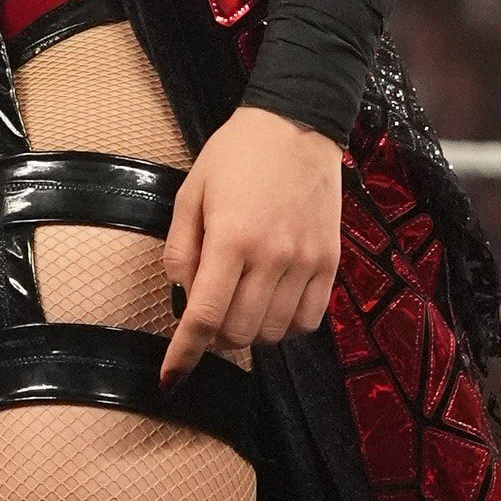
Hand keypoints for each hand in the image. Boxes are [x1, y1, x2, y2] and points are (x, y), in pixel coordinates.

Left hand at [161, 103, 343, 380]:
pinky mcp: (329, 262)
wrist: (298, 123)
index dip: (184, 353)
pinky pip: (308, 320)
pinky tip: (271, 305)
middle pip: (238, 333)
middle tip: (208, 313)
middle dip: (214, 337)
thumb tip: (185, 296)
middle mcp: (272, 256)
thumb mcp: (191, 193)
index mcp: (231, 238)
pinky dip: (285, 327)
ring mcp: (305, 262)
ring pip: (272, 333)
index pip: (204, 316)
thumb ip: (181, 250)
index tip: (171, 377)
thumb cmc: (236, 155)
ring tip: (240, 304)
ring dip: (248, 332)